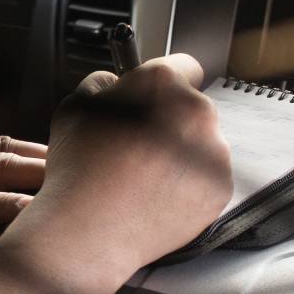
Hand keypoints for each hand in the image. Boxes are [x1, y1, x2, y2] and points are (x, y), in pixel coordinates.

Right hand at [0, 54, 232, 293]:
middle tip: (136, 142)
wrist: (91, 228)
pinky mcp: (220, 188)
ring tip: (143, 174)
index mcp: (162, 83)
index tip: (150, 96)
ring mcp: (214, 152)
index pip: (182, 65)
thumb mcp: (73, 105)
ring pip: (201, 141)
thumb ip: (101, 82)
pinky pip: (206, 175)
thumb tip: (117, 82)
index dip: (162, 80)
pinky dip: (187, 181)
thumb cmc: (78, 166)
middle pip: (191, 105)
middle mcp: (197, 111)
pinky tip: (156, 193)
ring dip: (180, 150)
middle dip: (170, 117)